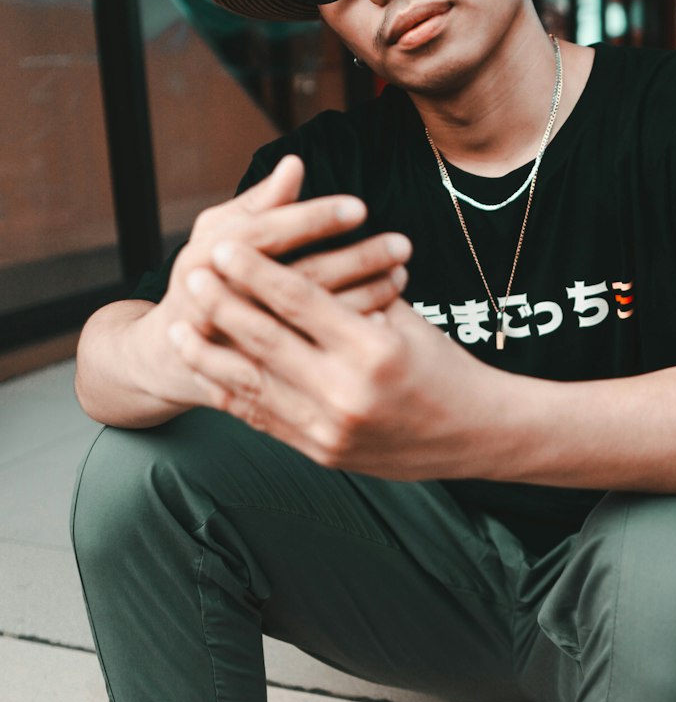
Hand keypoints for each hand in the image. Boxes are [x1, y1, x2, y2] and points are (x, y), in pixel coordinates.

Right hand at [134, 155, 411, 411]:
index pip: (270, 233)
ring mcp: (238, 343)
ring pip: (309, 321)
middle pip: (298, 278)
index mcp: (211, 255)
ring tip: (401, 275)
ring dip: (363, 296)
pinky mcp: (259, 378)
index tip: (361, 207)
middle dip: (355, 259)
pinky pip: (310, 359)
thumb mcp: (220, 235)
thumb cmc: (205, 278)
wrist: (168, 355)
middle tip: (402, 244)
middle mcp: (222, 299)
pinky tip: (385, 323)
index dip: (315, 219)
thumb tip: (295, 164)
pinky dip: (346, 342)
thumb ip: (261, 204)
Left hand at [166, 238, 495, 477]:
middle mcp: (348, 392)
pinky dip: (231, 394)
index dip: (257, 272)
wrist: (474, 434)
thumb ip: (354, 290)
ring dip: (209, 355)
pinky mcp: (322, 453)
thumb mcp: (407, 319)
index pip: (301, 301)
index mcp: (374, 350)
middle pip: (266, 341)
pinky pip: (263, 421)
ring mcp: (331, 429)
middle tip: (189, 275)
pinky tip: (208, 372)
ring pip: (253, 386)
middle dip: (221, 305)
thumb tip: (303, 253)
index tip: (223, 247)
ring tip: (176, 329)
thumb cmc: (442, 365)